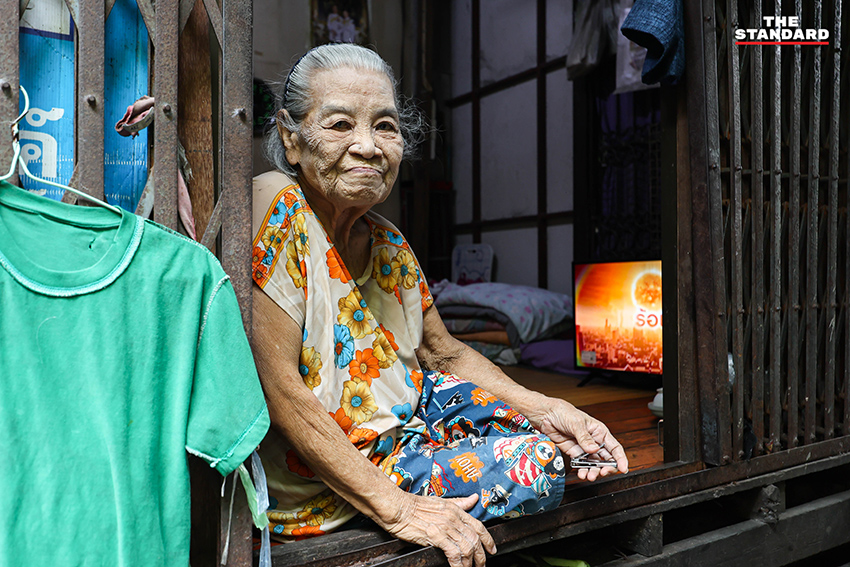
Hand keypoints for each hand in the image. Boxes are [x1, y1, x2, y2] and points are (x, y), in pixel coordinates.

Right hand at [382, 492, 496, 566]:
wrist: (398, 507)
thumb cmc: (415, 505)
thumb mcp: (441, 501)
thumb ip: (459, 502)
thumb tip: (474, 498)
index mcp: (456, 509)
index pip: (478, 526)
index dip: (488, 539)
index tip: (492, 549)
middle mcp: (453, 518)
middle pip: (475, 540)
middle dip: (481, 556)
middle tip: (481, 565)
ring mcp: (445, 527)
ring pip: (466, 548)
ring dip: (470, 562)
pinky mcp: (436, 536)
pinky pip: (453, 553)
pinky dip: (458, 564)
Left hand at [535, 399, 628, 481]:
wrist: (546, 415)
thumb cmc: (564, 412)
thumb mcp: (576, 423)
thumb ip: (584, 437)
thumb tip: (594, 449)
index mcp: (599, 432)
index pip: (614, 448)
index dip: (620, 459)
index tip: (623, 469)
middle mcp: (594, 441)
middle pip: (606, 459)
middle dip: (606, 468)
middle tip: (602, 473)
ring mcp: (584, 448)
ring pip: (594, 464)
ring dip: (593, 471)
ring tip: (589, 475)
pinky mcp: (574, 453)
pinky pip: (581, 464)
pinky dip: (582, 470)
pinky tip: (581, 473)